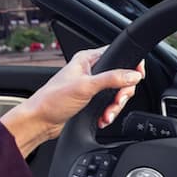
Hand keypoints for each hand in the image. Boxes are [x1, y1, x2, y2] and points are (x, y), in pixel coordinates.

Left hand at [0, 46, 143, 156]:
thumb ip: (112, 79)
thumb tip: (133, 75)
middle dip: (121, 94)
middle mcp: (92, 71)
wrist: (40, 121)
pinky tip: (102, 118)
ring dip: (115, 107)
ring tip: (106, 114)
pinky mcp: (92, 100)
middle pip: (122, 78)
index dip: (131, 66)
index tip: (136, 77)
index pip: (118, 55)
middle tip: (117, 101)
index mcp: (88, 59)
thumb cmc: (52, 100)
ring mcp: (92, 86)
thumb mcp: (86, 87)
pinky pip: (110, 105)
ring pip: (117, 94)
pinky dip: (109, 113)